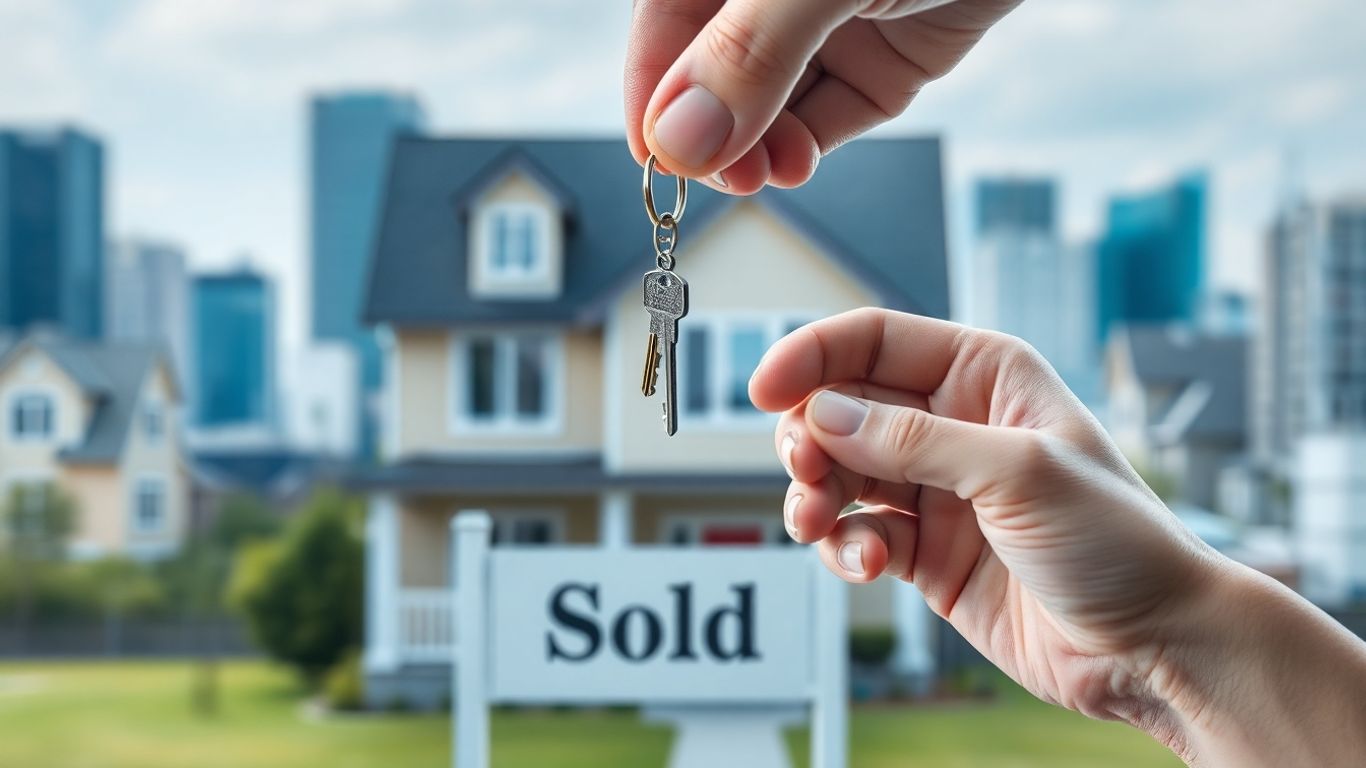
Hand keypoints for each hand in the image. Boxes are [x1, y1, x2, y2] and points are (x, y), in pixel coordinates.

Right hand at [625, 0, 1021, 193]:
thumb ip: (751, 51)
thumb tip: (680, 138)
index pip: (665, 25)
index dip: (655, 89)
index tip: (658, 156)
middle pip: (715, 73)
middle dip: (714, 130)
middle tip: (721, 176)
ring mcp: (831, 26)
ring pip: (772, 104)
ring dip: (761, 148)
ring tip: (766, 173)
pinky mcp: (887, 61)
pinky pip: (832, 115)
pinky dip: (809, 146)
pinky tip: (797, 164)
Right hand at [750, 308, 1365, 765]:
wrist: (1150, 646)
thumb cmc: (1118, 541)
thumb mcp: (1018, 473)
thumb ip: (913, 439)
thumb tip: (823, 414)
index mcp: (984, 375)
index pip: (874, 341)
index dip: (812, 357)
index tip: (764, 391)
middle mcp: (952, 424)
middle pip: (841, 406)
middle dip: (809, 437)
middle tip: (807, 471)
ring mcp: (935, 489)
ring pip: (837, 473)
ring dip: (815, 497)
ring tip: (822, 525)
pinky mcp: (923, 551)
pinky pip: (855, 534)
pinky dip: (844, 548)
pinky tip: (866, 565)